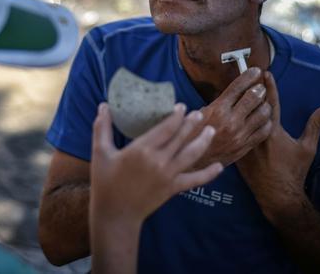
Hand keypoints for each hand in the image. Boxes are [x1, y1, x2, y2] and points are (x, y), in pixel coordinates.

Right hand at [90, 102, 222, 224]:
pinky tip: (219, 167)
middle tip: (199, 113)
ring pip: (191, 154)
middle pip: (181, 137)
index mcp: (142, 149)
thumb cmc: (105, 182)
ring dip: (203, 141)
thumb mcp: (100, 152)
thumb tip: (103, 106)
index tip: (182, 106)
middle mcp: (159, 160)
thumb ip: (102, 128)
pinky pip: (195, 180)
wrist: (115, 214)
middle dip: (192, 124)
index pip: (166, 128)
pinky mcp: (173, 188)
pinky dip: (208, 174)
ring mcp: (168, 175)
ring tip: (211, 130)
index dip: (176, 116)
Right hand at [196, 67, 273, 167]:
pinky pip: (264, 131)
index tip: (255, 71)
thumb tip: (233, 91)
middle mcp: (231, 121)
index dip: (249, 75)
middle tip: (260, 87)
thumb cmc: (192, 135)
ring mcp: (240, 134)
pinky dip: (266, 122)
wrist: (191, 161)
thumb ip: (217, 102)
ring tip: (262, 103)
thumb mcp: (200, 113)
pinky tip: (262, 119)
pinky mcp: (245, 146)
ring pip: (263, 114)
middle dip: (259, 89)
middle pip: (254, 97)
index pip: (238, 86)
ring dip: (265, 105)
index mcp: (217, 109)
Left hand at [236, 71, 319, 219]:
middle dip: (251, 89)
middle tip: (248, 73)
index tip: (265, 72)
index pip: (271, 103)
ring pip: (239, 118)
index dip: (269, 87)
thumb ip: (315, 125)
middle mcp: (256, 136)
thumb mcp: (307, 148)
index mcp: (273, 132)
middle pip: (251, 107)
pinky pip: (231, 132)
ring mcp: (244, 143)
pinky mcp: (235, 151)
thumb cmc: (294, 171)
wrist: (277, 194)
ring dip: (238, 104)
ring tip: (235, 88)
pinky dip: (230, 121)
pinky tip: (225, 111)